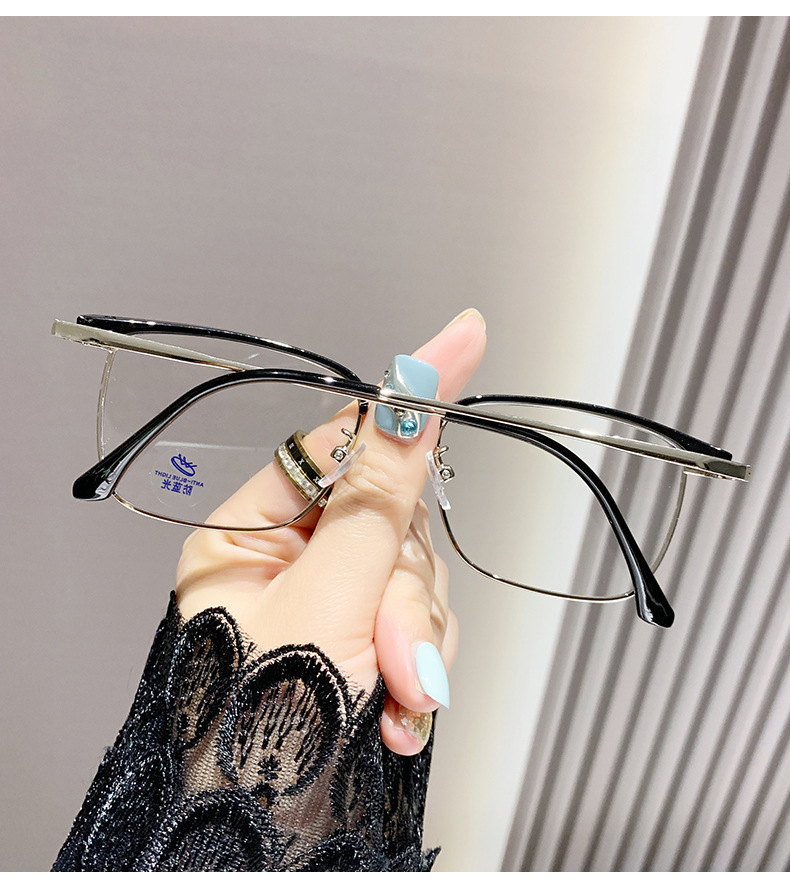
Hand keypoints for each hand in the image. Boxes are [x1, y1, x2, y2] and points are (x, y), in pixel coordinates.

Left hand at [175, 309, 486, 754]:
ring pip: (416, 577)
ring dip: (420, 638)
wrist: (273, 840)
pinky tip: (403, 713)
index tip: (455, 344)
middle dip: (406, 590)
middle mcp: (292, 565)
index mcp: (249, 537)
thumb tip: (409, 402)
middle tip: (397, 649)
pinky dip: (425, 666)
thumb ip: (381, 497)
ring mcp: (334, 606)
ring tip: (396, 696)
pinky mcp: (369, 645)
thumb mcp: (330, 597)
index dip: (398, 415)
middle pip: (392, 522)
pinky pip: (423, 624)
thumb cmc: (262, 729)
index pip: (336, 446)